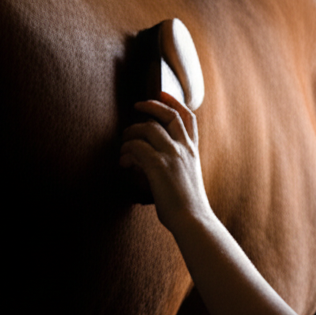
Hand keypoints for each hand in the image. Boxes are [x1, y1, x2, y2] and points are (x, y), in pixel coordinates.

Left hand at [119, 91, 213, 235]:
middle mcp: (185, 149)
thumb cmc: (188, 207)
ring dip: (130, 133)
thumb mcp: (186, 180)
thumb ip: (173, 166)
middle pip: (168, 115)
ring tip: (123, 145)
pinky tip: (123, 163)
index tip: (162, 94)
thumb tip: (147, 164)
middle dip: (150, 105)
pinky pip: (136, 147)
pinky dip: (126, 152)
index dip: (174, 102)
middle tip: (136, 105)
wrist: (193, 220)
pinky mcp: (158, 165)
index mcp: (193, 152)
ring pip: (147, 128)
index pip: (188, 118)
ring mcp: (172, 155)